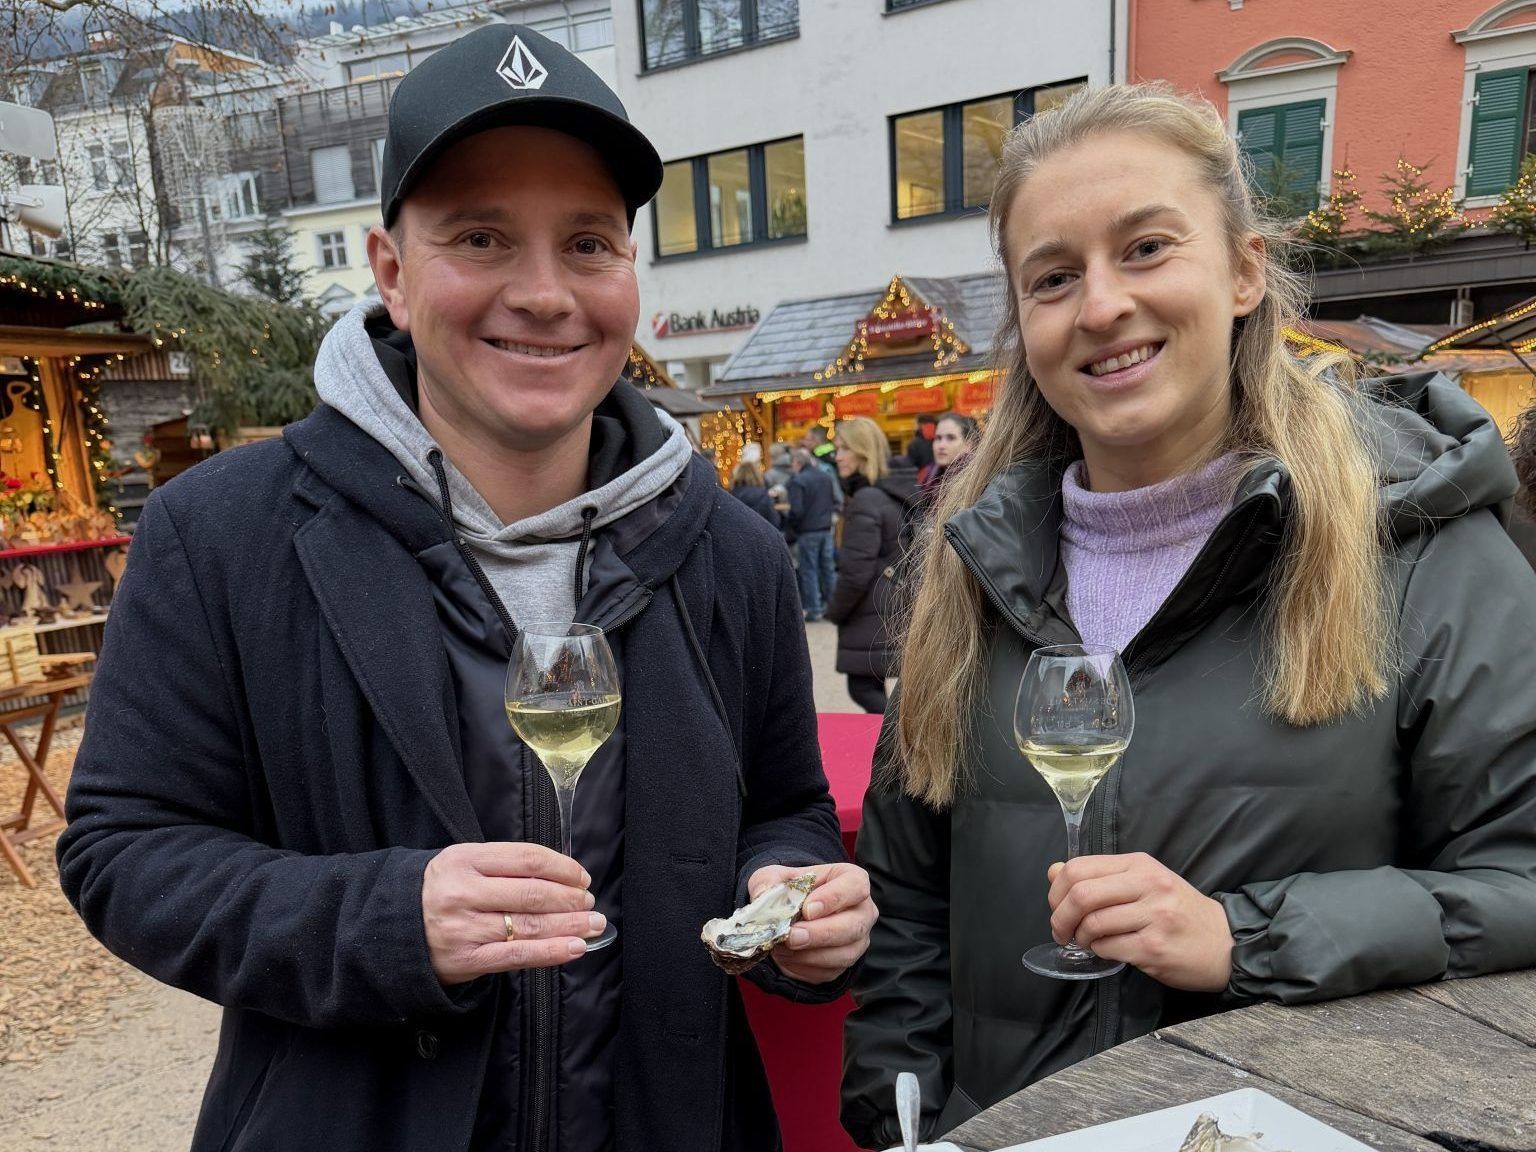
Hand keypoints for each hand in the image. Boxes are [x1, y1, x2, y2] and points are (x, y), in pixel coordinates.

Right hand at [422, 842, 604, 984]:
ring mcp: (464, 927)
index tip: (582, 877)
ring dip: (570, 925)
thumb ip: (503, 865)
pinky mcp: (466, 959)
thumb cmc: (437, 891)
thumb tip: (560, 876)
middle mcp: (463, 891)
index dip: (563, 868)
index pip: (527, 859)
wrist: (389, 928)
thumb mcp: (461, 863)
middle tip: (589, 903)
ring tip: (593, 925)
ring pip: (530, 925)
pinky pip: (517, 955)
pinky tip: (575, 947)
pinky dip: (551, 952)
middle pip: (532, 892)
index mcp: (464, 859)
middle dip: (570, 899)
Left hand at [748, 862, 877, 983]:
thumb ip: (768, 882)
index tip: (808, 909)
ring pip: (844, 954)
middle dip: (820, 934)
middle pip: (854, 926)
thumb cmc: (790, 890)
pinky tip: (787, 957)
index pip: (855, 887)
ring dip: (810, 955)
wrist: (789, 915)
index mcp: (852, 880)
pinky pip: (830, 971)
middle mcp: (862, 911)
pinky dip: (805, 967)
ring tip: (782, 947)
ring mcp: (857, 939)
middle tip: (792, 936)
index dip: (834, 898)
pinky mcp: (845, 963)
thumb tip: (763, 896)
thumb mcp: (774, 877)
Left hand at [1047, 852, 1232, 992]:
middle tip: (1061, 931)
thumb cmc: (1178, 911)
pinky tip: (1106, 950)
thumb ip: (1099, 877)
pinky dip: (1099, 951)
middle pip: (1082, 895)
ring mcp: (1154, 916)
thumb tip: (1053, 872)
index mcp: (1140, 865)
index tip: (1057, 906)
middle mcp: (1148, 885)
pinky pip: (1109, 948)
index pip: (1080, 867)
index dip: (1057, 890)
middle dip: (1061, 917)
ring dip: (1081, 938)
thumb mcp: (1142, 883)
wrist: (1224, 942)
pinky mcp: (1155, 947)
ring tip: (1086, 941)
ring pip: (1093, 924)